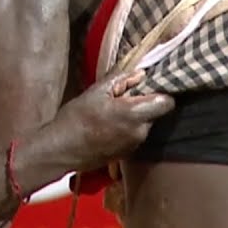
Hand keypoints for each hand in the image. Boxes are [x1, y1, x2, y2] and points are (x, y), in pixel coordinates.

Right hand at [50, 69, 173, 171]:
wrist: (60, 150)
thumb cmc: (75, 119)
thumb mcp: (95, 92)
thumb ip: (122, 79)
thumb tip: (141, 74)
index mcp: (134, 113)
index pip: (166, 102)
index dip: (159, 93)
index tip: (144, 88)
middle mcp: (140, 132)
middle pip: (155, 113)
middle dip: (143, 104)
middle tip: (120, 99)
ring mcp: (134, 145)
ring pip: (145, 125)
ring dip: (134, 117)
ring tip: (110, 114)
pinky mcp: (127, 154)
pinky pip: (135, 136)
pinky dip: (127, 129)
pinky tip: (107, 127)